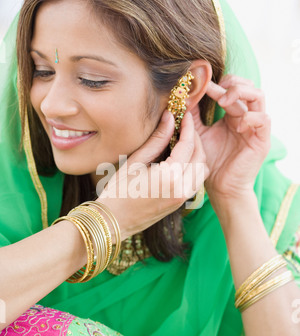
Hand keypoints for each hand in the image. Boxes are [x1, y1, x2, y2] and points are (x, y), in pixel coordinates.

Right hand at [97, 111, 208, 240]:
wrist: (113, 221)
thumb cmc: (118, 191)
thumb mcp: (135, 161)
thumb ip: (157, 139)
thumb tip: (170, 118)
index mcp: (170, 177)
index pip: (188, 145)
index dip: (188, 127)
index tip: (185, 114)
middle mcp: (182, 188)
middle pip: (201, 157)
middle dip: (195, 139)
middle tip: (184, 126)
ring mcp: (183, 198)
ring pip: (202, 171)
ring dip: (197, 154)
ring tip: (183, 142)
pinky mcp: (180, 203)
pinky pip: (195, 181)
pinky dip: (193, 167)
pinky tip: (179, 159)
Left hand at [195, 75, 270, 205]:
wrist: (221, 187)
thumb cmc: (210, 162)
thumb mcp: (198, 134)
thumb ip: (193, 116)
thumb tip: (184, 96)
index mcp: (233, 115)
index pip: (232, 89)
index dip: (218, 83)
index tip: (201, 83)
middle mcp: (247, 117)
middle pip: (247, 86)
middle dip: (231, 84)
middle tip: (214, 89)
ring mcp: (256, 128)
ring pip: (258, 96)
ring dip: (241, 93)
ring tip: (223, 101)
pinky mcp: (262, 141)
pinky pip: (263, 120)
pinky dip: (250, 117)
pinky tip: (236, 125)